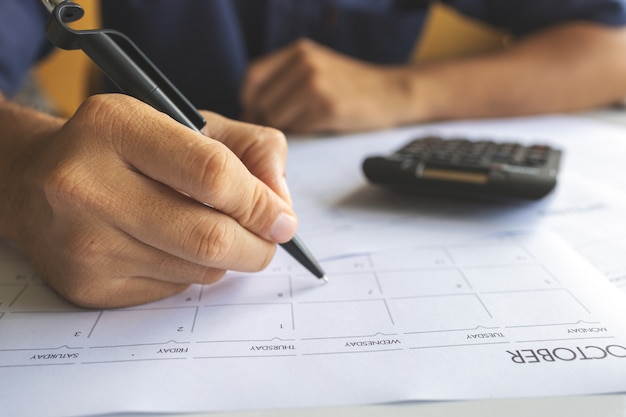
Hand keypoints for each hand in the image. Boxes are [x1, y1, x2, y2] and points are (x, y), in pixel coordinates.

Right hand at [7, 94, 295, 307]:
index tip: (282, 218)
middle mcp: (87, 185)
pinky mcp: (86, 285)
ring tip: (213, 232)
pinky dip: (192, 272)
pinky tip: (171, 247)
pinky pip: (174, 289)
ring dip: (226, 258)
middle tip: (268, 240)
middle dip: (257, 245)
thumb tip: (281, 208)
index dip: (261, 203)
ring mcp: (83, 242)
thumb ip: (251, 150)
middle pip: (209, 236)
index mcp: (115, 126)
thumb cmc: (125, 149)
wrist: (35, 182)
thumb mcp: (186, 123)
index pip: (212, 174)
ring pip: (198, 269)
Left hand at [241, 38, 411, 132]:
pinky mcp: (327, 107)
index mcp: (299, 51)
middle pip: (262, 101)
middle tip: (287, 124)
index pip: (253, 76)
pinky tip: (321, 124)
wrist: (391, 93)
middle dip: (268, 117)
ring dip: (287, 127)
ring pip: (276, 117)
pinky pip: (297, 128)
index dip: (250, 99)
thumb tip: (248, 111)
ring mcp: (316, 84)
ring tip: (308, 122)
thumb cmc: (349, 87)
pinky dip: (304, 132)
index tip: (257, 113)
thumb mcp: (316, 68)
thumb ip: (284, 81)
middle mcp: (305, 63)